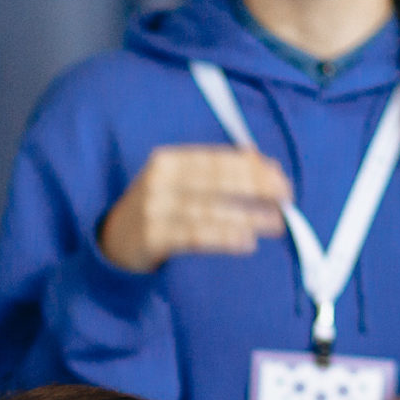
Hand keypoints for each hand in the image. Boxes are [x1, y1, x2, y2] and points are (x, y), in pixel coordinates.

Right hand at [97, 145, 292, 272]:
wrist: (113, 243)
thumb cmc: (157, 210)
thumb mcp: (178, 183)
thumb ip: (214, 170)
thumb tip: (257, 156)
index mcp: (169, 161)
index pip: (217, 160)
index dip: (252, 168)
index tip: (281, 178)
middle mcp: (159, 180)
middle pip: (215, 180)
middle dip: (255, 187)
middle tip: (286, 198)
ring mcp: (153, 209)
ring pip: (208, 209)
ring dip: (247, 215)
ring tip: (276, 222)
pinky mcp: (152, 238)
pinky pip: (194, 236)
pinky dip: (223, 238)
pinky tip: (247, 241)